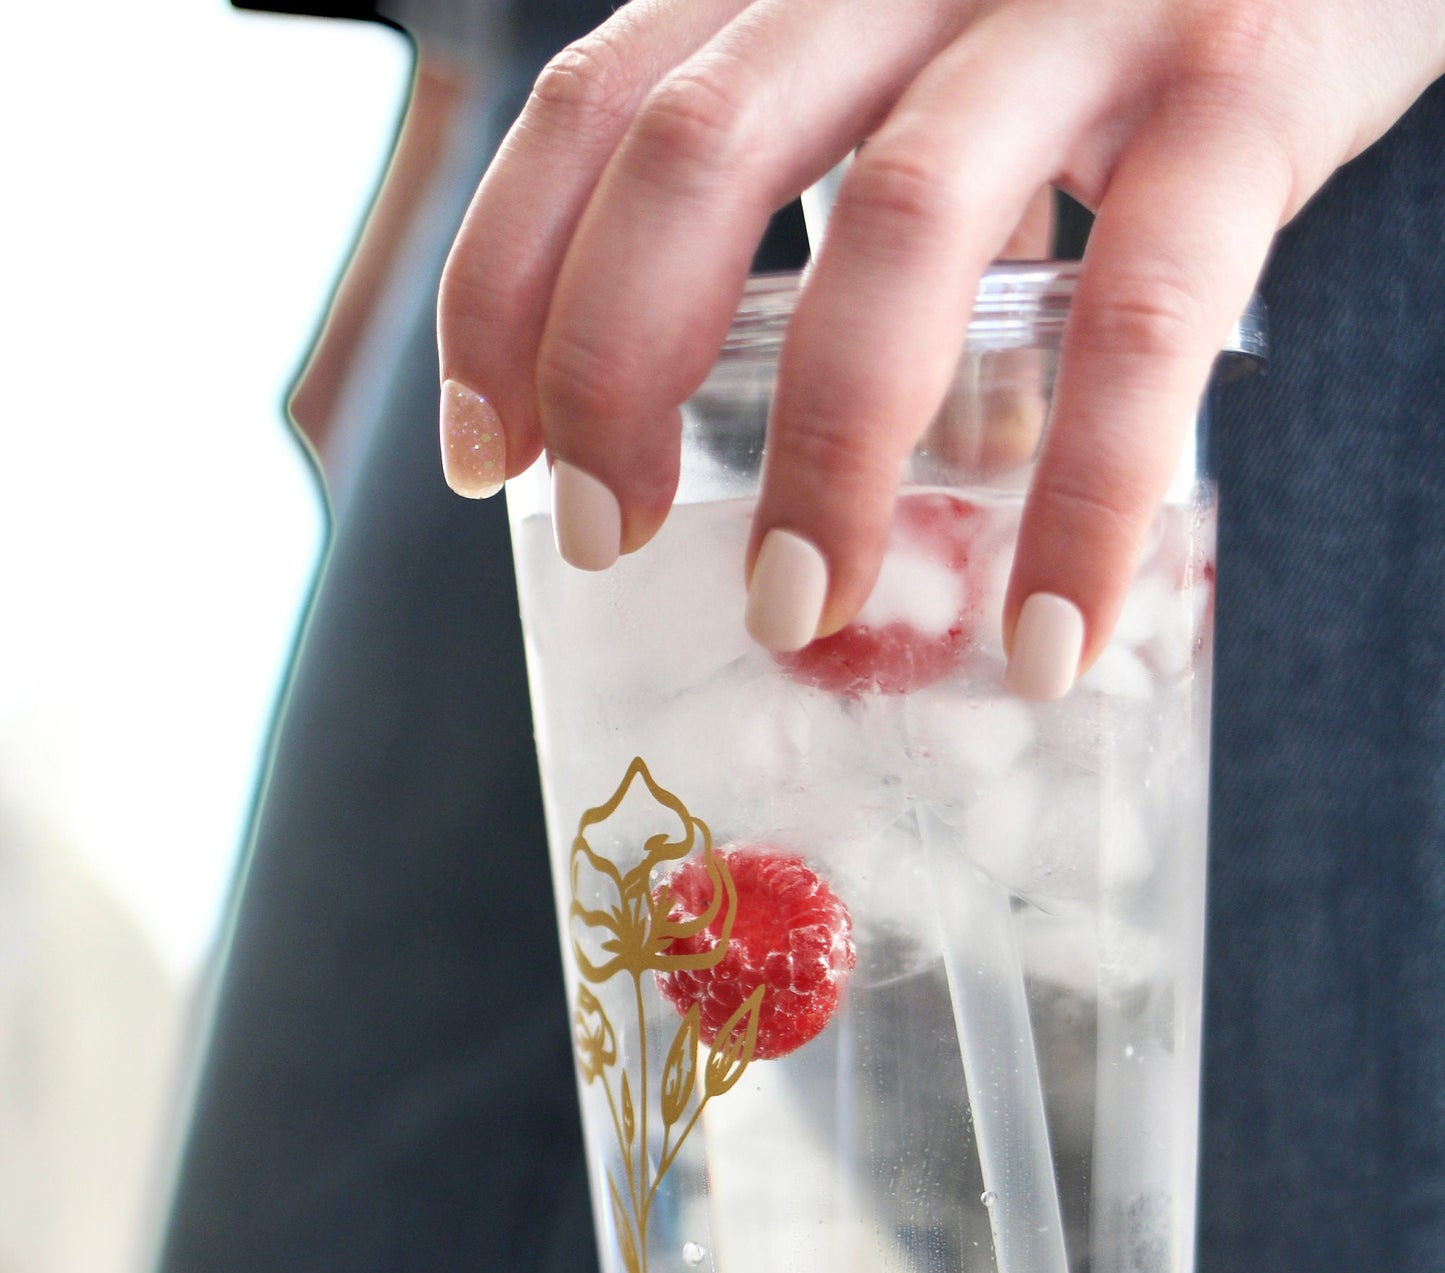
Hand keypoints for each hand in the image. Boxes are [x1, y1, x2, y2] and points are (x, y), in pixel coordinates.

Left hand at [436, 0, 1444, 692]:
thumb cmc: (1152, 3)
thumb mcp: (967, 66)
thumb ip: (885, 198)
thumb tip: (848, 454)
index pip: (598, 96)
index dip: (508, 279)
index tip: (483, 453)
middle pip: (696, 148)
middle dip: (615, 366)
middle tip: (604, 541)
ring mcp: (1081, 6)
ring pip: (900, 228)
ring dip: (825, 452)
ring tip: (794, 614)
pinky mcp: (1246, 82)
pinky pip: (1143, 315)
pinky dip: (1089, 495)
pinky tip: (1050, 637)